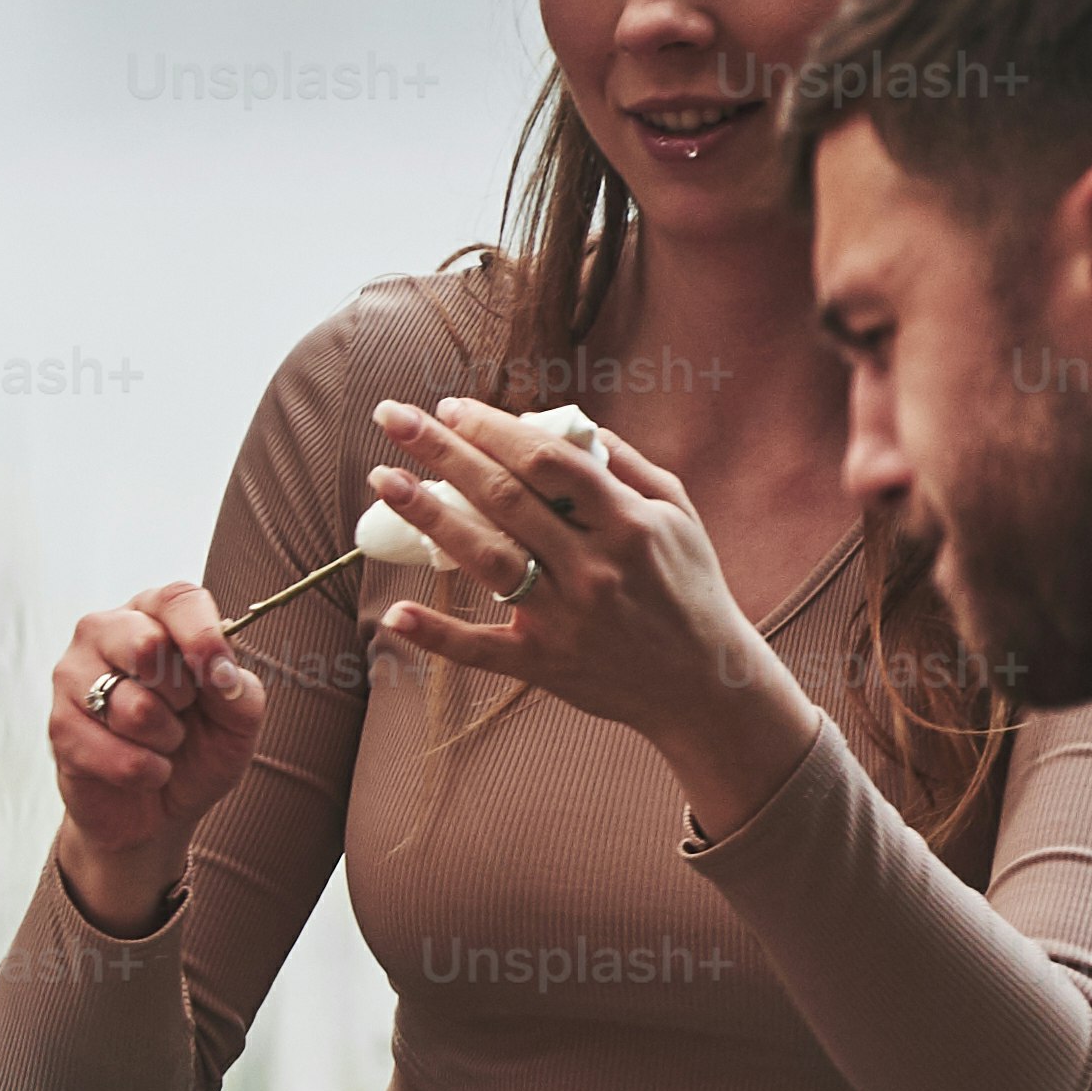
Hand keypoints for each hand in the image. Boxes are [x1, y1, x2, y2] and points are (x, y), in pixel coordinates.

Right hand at [43, 584, 264, 927]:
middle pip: (146, 644)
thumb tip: (220, 672)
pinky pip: (118, 753)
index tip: (219, 673)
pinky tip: (144, 772)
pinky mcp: (59, 726)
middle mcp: (104, 634)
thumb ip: (240, 691)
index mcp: (152, 617)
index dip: (203, 634)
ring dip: (166, 740)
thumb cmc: (197, 751)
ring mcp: (72, 677)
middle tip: (181, 712)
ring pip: (134, 707)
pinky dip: (147, 772)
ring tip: (161, 744)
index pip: (176, 599)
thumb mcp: (238, 721)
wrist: (156, 810)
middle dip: (181, 695)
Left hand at [364, 399, 824, 829]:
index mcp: (630, 523)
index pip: (551, 462)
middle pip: (506, 499)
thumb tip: (569, 420)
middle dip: (444, 452)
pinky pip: (480, 649)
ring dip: (429, 516)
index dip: (496, 430)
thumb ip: (625, 465)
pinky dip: (436, 634)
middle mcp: (595, 567)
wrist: (708, 683)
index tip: (451, 407)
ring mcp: (567, 617)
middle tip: (391, 416)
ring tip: (383, 480)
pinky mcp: (543, 662)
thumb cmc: (688, 586)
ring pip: (487, 558)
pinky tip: (395, 613)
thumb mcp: (677, 515)